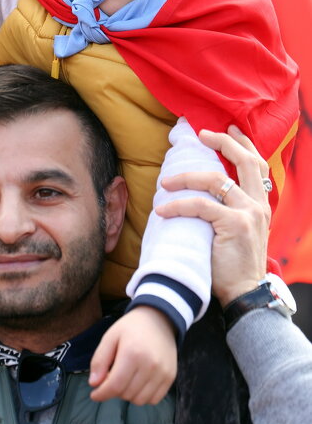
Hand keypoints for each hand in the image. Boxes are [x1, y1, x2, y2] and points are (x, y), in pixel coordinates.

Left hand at [88, 306, 176, 404]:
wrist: (158, 318)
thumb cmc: (131, 327)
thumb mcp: (110, 337)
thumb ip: (100, 360)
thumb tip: (94, 383)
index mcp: (132, 353)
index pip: (115, 385)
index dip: (102, 394)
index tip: (94, 394)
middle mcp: (150, 365)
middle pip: (126, 394)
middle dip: (114, 390)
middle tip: (111, 378)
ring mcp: (162, 372)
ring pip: (139, 400)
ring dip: (128, 395)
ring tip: (125, 379)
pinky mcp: (170, 377)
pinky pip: (154, 399)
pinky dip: (143, 396)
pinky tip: (138, 383)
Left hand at [155, 125, 270, 306]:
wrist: (244, 295)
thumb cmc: (234, 266)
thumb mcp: (239, 231)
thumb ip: (230, 209)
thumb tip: (205, 192)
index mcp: (261, 205)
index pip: (257, 165)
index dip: (243, 144)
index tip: (228, 128)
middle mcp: (258, 205)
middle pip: (245, 161)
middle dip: (223, 142)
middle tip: (202, 133)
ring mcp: (249, 214)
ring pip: (216, 179)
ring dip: (186, 177)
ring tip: (165, 182)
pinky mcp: (234, 225)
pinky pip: (201, 205)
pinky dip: (178, 204)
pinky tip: (163, 209)